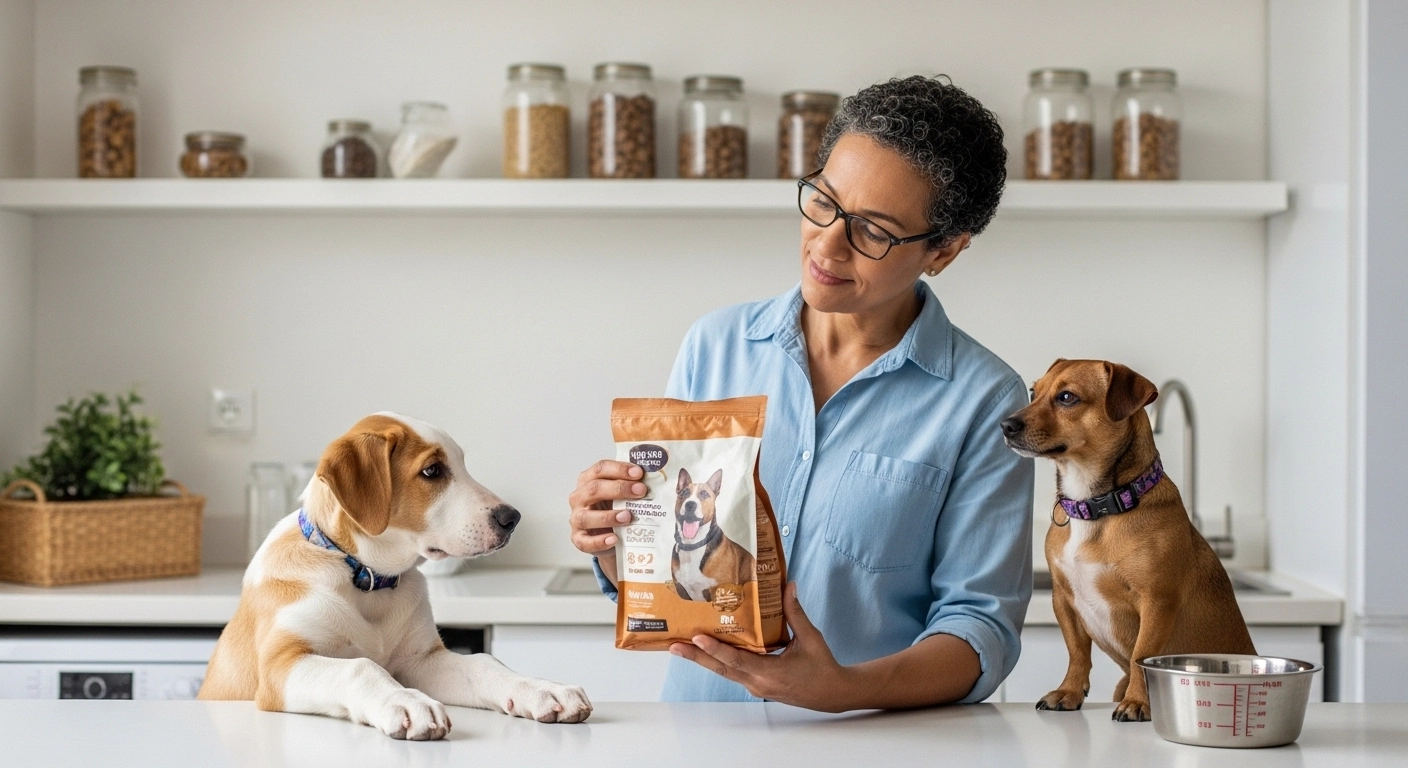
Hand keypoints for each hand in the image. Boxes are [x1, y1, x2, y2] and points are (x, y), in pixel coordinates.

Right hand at [567, 460, 646, 584]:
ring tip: (628, 516)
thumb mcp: (623, 495)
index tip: (639, 473)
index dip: (619, 469)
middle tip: (641, 491)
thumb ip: (632, 485)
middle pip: (594, 489)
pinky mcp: (579, 539)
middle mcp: (579, 497)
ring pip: (586, 516)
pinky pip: (585, 541)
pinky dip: (600, 541)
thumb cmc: (617, 509)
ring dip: (608, 516)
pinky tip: (614, 539)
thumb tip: (657, 478)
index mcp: (589, 480)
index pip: (600, 469)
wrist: (612, 537)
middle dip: (618, 489)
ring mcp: (576, 519)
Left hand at [670, 582, 861, 712]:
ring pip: (725, 671)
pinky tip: (708, 650)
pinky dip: (719, 661)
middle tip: (673, 646)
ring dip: (703, 659)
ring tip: (682, 647)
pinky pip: (734, 672)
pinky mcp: (757, 685)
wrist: (832, 693)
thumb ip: (795, 613)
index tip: (696, 639)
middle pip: (721, 668)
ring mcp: (756, 686)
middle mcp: (758, 682)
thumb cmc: (822, 666)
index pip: (736, 660)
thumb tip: (788, 586)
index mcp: (770, 672)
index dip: (715, 650)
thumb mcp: (810, 638)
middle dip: (696, 657)